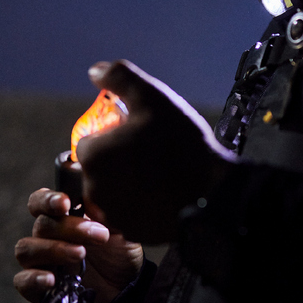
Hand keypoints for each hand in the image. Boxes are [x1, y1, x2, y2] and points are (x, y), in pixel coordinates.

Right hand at [13, 188, 143, 302]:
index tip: (66, 203)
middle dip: (69, 228)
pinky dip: (34, 278)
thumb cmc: (119, 250)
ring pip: (26, 250)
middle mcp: (47, 236)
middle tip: (99, 235)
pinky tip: (52, 279)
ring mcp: (41, 262)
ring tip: (81, 253)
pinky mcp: (38, 289)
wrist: (127, 286)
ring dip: (54, 250)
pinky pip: (22, 281)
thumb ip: (105, 211)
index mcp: (63, 216)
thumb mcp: (120, 228)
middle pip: (41, 225)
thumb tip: (90, 198)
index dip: (47, 200)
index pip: (40, 201)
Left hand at [77, 60, 233, 243]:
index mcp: (94, 156)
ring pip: (112, 191)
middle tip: (149, 153)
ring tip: (158, 173)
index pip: (89, 142)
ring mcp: (112, 214)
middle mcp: (95, 189)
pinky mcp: (130, 232)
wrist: (214, 192)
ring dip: (126, 183)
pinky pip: (128, 213)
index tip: (134, 136)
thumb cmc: (182, 143)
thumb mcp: (153, 97)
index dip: (110, 137)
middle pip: (98, 168)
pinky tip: (162, 193)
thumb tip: (95, 70)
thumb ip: (120, 77)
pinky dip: (139, 204)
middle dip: (116, 161)